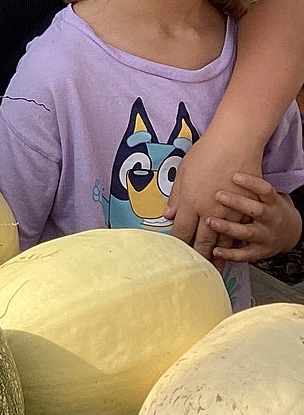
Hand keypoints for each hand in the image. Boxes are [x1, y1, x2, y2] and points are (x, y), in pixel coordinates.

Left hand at [165, 136, 237, 265]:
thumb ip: (176, 197)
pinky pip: (239, 231)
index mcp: (190, 201)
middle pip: (201, 241)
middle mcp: (209, 210)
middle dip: (197, 258)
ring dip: (217, 256)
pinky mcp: (245, 208)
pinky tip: (232, 252)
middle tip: (194, 271)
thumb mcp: (184, 172)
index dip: (179, 245)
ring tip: (214, 270)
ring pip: (222, 241)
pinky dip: (235, 244)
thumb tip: (168, 215)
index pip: (182, 231)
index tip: (175, 256)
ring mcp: (229, 211)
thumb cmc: (206, 153)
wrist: (235, 142)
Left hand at [209, 171, 302, 263]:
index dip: (252, 182)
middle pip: (255, 210)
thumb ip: (251, 185)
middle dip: (236, 203)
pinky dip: (230, 253)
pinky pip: (245, 254)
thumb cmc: (271, 207)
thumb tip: (228, 165)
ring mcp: (266, 236)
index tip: (235, 175)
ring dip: (228, 227)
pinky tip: (215, 250)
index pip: (266, 190)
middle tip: (218, 195)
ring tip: (211, 221)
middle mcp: (271, 219)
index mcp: (274, 202)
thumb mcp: (268, 194)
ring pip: (247, 232)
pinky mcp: (260, 251)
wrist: (291, 231)